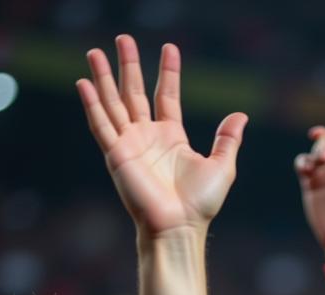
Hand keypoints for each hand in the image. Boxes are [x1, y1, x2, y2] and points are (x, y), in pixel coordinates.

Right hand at [77, 35, 246, 236]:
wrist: (180, 227)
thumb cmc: (200, 204)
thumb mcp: (222, 166)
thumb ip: (227, 139)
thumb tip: (241, 115)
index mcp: (172, 137)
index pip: (166, 96)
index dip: (168, 72)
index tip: (170, 48)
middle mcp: (148, 137)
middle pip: (134, 93)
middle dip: (129, 65)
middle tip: (123, 38)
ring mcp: (130, 145)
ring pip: (113, 103)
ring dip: (104, 77)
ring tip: (95, 51)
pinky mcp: (116, 156)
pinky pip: (101, 126)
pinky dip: (92, 105)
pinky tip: (83, 83)